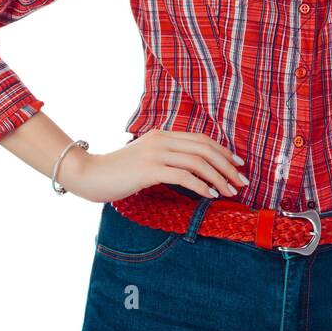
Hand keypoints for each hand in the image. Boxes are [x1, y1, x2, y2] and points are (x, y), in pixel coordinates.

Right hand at [59, 129, 249, 203]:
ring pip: (198, 161)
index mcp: (163, 134)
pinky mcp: (149, 169)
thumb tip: (192, 171)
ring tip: (230, 191)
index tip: (238, 165)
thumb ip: (166, 158)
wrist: (89, 174)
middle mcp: (162, 139)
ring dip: (219, 177)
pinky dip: (202, 185)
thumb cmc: (117, 172)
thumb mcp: (146, 159)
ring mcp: (156, 153)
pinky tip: (211, 195)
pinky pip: (184, 175)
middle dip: (227, 165)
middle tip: (242, 181)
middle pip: (205, 148)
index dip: (223, 152)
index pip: (202, 139)